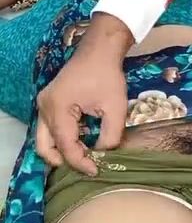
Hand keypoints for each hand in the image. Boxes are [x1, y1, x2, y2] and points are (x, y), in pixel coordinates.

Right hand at [36, 13, 133, 174]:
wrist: (100, 51)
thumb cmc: (108, 77)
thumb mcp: (116, 108)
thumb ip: (110, 135)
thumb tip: (104, 154)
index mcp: (58, 108)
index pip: (65, 145)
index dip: (80, 161)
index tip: (96, 170)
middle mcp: (45, 107)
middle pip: (46, 146)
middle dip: (65, 160)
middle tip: (87, 167)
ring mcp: (44, 104)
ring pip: (45, 138)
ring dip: (63, 150)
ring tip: (85, 157)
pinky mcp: (50, 102)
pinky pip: (51, 128)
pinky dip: (63, 138)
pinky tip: (82, 142)